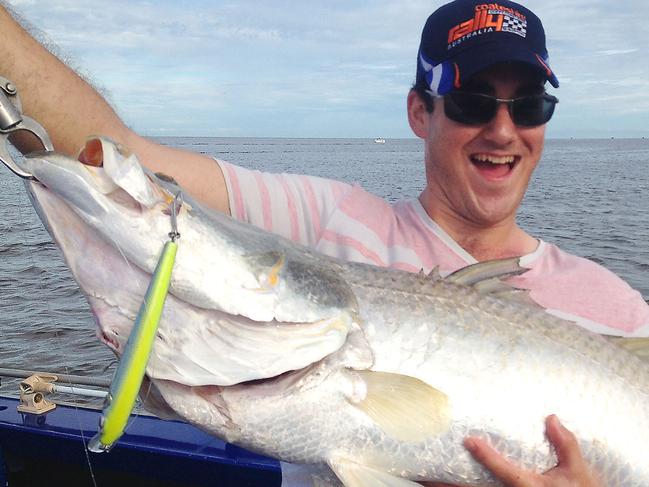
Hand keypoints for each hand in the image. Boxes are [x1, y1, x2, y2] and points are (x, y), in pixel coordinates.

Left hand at [422, 415, 600, 486]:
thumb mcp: (578, 472)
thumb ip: (565, 445)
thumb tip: (550, 417)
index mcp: (529, 486)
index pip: (505, 470)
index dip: (487, 456)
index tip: (470, 441)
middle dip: (448, 486)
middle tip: (424, 476)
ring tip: (423, 481)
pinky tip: (440, 484)